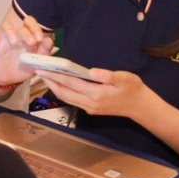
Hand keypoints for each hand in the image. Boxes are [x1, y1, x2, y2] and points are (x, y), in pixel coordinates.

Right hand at [0, 13, 53, 86]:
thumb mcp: (36, 63)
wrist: (8, 78)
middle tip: (31, 43)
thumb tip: (49, 40)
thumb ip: (43, 52)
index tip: (39, 39)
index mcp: (29, 37)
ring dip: (10, 31)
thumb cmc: (24, 68)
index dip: (35, 28)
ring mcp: (5, 38)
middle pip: (21, 26)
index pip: (31, 24)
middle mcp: (17, 35)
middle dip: (26, 33)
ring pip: (6, 25)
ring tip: (14, 42)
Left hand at [37, 67, 154, 120]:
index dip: (55, 75)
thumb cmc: (133, 89)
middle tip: (38, 70)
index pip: (70, 83)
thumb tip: (91, 71)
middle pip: (63, 93)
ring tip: (45, 75)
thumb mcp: (125, 78)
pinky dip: (62, 91)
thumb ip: (108, 75)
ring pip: (66, 98)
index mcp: (96, 94)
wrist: (140, 107)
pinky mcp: (90, 109)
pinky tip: (59, 83)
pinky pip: (71, 100)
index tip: (42, 68)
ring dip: (54, 87)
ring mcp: (89, 108)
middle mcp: (90, 103)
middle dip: (49, 82)